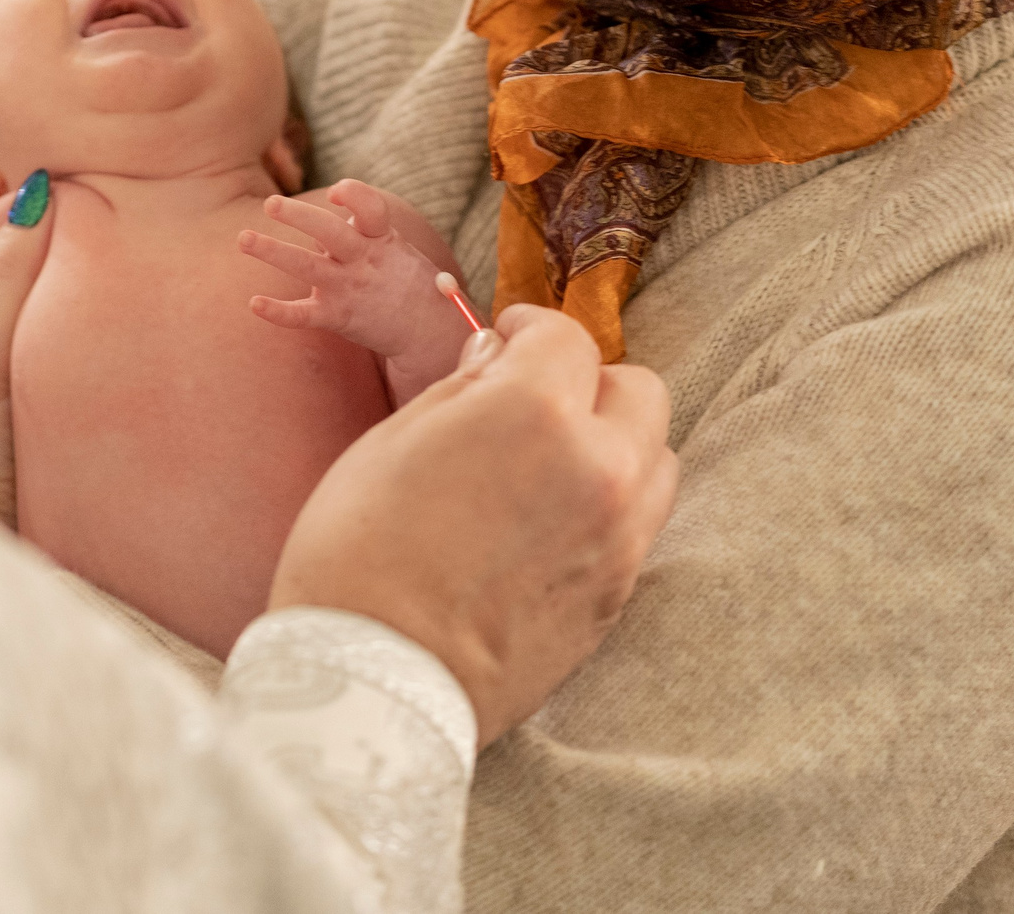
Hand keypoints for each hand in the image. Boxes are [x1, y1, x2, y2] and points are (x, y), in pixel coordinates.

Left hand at [239, 179, 470, 364]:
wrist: (428, 330)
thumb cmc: (405, 279)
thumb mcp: (394, 245)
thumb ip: (358, 229)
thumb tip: (321, 217)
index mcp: (381, 238)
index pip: (370, 208)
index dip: (353, 195)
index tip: (334, 193)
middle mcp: (363, 260)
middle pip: (329, 232)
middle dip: (298, 216)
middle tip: (269, 203)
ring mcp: (349, 289)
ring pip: (307, 267)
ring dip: (273, 252)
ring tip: (243, 238)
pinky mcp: (337, 317)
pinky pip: (302, 315)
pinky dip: (278, 312)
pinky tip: (254, 304)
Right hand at [268, 305, 677, 743]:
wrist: (374, 683)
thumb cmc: (358, 554)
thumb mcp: (393, 443)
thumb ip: (463, 388)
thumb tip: (497, 356)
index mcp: (536, 411)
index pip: (566, 337)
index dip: (529, 330)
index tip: (505, 340)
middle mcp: (599, 467)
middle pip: (637, 390)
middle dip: (587, 384)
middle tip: (532, 404)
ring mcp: (620, 537)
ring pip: (656, 457)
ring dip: (614, 446)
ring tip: (551, 467)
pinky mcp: (619, 595)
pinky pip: (640, 524)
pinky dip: (610, 507)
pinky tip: (550, 525)